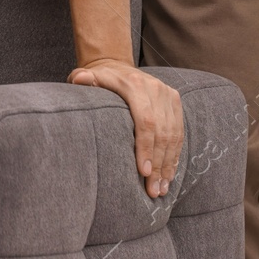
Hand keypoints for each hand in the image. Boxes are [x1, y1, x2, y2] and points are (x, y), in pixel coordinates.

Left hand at [68, 58, 181, 198]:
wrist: (118, 67)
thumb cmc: (99, 80)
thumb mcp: (88, 76)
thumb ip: (83, 79)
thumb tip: (79, 79)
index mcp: (135, 85)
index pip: (145, 121)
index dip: (145, 147)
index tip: (142, 172)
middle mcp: (155, 89)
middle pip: (162, 133)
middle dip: (158, 164)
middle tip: (153, 190)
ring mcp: (168, 95)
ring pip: (173, 136)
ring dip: (168, 165)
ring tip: (162, 189)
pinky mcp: (175, 101)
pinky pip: (179, 133)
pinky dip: (175, 155)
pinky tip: (169, 174)